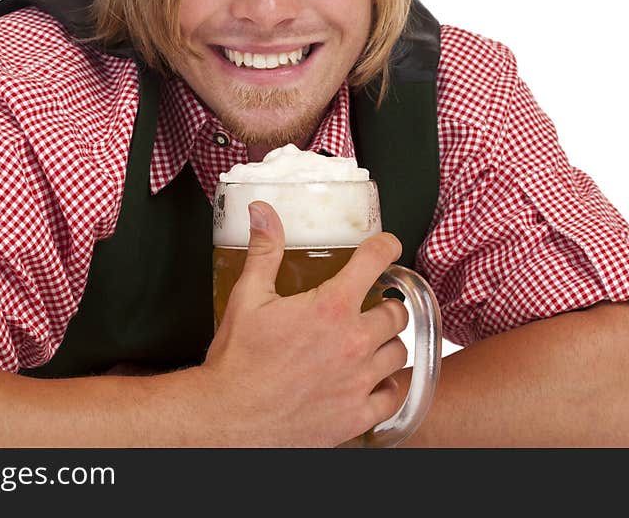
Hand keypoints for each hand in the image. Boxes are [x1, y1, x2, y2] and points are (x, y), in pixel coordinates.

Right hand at [202, 201, 408, 446]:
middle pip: (397, 312)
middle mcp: (353, 342)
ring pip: (399, 352)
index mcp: (330, 308)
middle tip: (371, 306)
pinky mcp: (357, 415)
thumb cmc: (237, 359)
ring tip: (369, 343)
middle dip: (386, 304)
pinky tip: (373, 381)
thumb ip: (265, 251)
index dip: (387, 247)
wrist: (228, 417)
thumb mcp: (248, 296)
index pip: (376, 261)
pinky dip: (388, 386)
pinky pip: (393, 396)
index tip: (389, 247)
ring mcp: (359, 382)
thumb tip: (263, 212)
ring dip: (387, 343)